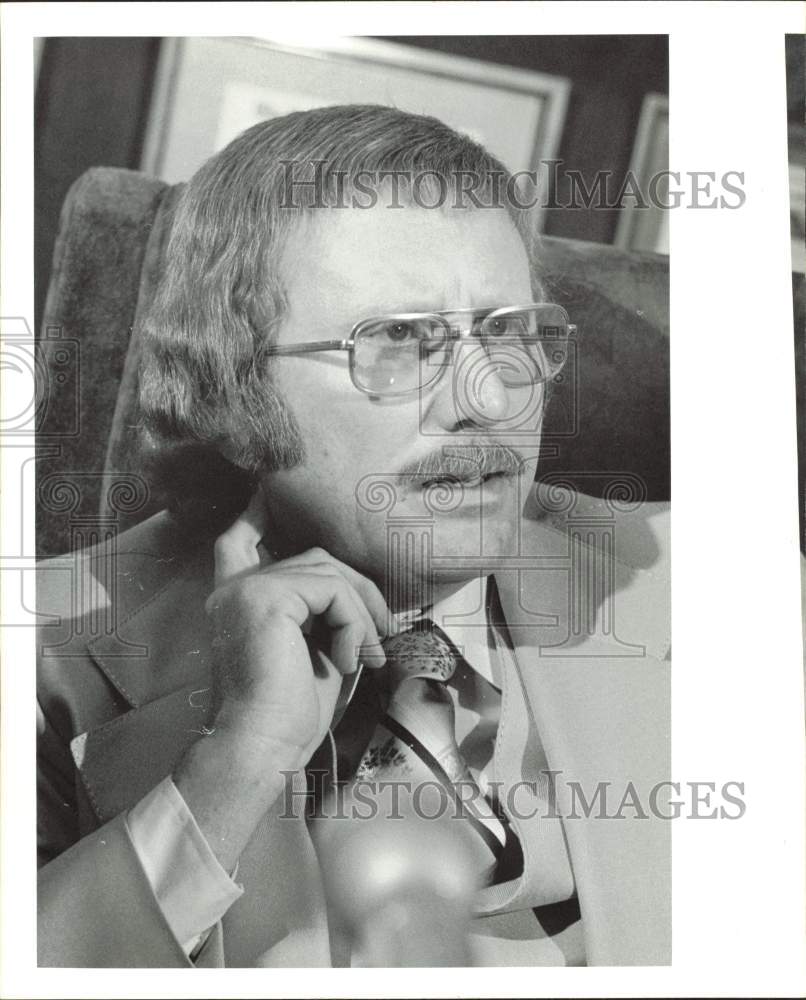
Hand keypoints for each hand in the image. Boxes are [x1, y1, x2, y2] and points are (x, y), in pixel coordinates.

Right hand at [206, 489, 392, 763]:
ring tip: (368, 657)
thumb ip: (325, 613)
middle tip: (384, 633)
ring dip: (362, 613)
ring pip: (328, 571)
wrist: (264, 747)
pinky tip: (350, 660)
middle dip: (358, 590)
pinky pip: (332, 589)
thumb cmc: (290, 713)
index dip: (255, 516)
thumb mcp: (316, 650)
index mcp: (237, 602)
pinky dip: (354, 623)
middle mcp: (234, 589)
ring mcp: (247, 589)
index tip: (267, 494)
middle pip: (313, 558)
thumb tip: (361, 595)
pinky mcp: (266, 595)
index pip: (238, 543)